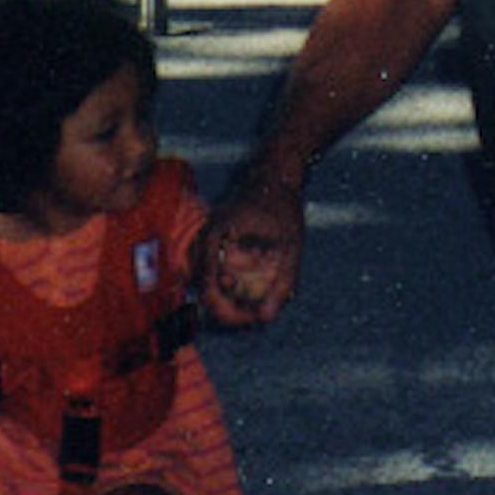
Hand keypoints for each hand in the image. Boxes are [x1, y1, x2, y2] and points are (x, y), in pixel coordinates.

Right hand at [201, 166, 306, 328]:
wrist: (276, 173)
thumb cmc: (283, 206)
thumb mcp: (290, 246)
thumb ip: (282, 283)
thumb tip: (266, 319)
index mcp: (215, 240)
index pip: (210, 292)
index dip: (228, 314)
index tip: (252, 321)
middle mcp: (204, 241)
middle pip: (206, 291)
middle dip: (229, 310)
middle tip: (256, 318)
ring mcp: (206, 240)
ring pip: (209, 283)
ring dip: (229, 298)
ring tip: (256, 304)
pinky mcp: (213, 241)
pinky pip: (214, 271)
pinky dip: (230, 284)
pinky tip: (252, 286)